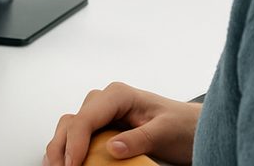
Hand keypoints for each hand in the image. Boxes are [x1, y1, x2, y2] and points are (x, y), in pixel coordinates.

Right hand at [44, 82, 199, 164]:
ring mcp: (103, 114)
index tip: (73, 165)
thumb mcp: (165, 132)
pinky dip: (70, 150)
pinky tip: (68, 163)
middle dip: (62, 147)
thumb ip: (139, 138)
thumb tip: (112, 148)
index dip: (75, 142)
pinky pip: (79, 137)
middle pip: (72, 122)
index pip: (87, 117)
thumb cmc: (183, 125)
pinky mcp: (104, 128)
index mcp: (118, 95)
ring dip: (61, 148)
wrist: (192, 128)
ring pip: (70, 128)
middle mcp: (106, 101)